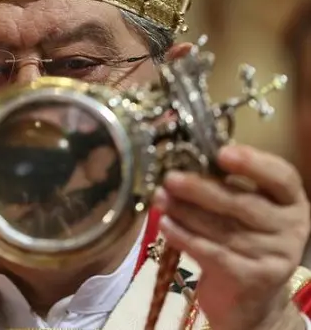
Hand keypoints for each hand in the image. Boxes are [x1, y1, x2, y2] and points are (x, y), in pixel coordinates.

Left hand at [153, 144, 309, 329]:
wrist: (249, 300)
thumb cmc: (241, 244)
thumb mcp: (243, 214)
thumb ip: (226, 188)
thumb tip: (184, 162)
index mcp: (291, 203)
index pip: (281, 176)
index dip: (253, 163)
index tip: (221, 152)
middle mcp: (290, 228)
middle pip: (242, 203)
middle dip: (200, 188)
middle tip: (170, 178)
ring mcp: (273, 256)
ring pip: (221, 228)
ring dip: (184, 211)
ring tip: (160, 199)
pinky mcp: (251, 279)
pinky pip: (210, 252)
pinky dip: (183, 236)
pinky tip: (165, 225)